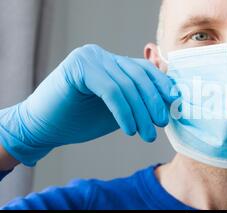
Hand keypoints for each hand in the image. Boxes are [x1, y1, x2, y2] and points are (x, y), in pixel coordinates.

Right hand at [0, 44, 177, 166]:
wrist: (43, 129)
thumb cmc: (81, 120)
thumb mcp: (119, 109)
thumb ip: (139, 101)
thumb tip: (171, 101)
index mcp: (111, 62)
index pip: (144, 70)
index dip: (162, 86)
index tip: (174, 104)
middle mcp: (101, 55)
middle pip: (138, 76)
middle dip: (153, 102)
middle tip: (161, 124)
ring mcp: (89, 58)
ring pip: (127, 85)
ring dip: (141, 113)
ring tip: (147, 135)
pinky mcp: (78, 68)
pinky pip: (111, 90)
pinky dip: (124, 112)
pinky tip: (129, 130)